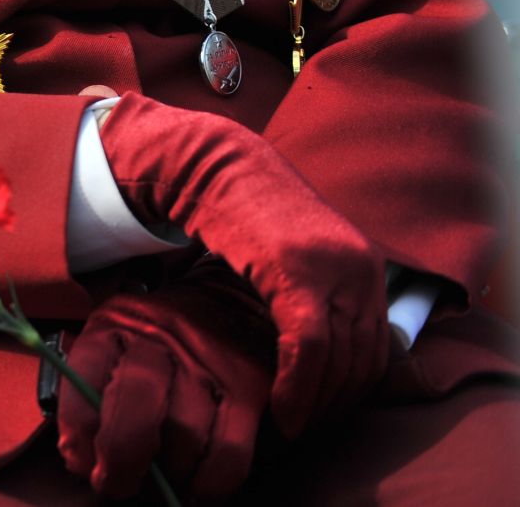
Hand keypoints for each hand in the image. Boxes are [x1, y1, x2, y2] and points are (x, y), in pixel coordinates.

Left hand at [59, 267, 274, 499]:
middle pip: (135, 404)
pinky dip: (209, 483)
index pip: (84, 377)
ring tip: (158, 482)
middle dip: (121, 457)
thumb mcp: (111, 342)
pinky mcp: (249, 388)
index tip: (81, 461)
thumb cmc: (155, 341)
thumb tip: (79, 459)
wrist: (225, 302)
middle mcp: (160, 340)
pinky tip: (193, 487)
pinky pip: (230, 453)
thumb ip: (89, 390)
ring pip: (184, 434)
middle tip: (116, 485)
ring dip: (168, 474)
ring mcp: (207, 363)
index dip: (78, 429)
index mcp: (114, 325)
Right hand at [99, 94, 387, 436]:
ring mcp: (330, 266)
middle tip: (304, 428)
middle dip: (334, 405)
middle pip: (361, 360)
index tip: (322, 416)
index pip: (377, 351)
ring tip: (289, 422)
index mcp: (366, 267)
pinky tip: (280, 405)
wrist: (216, 164)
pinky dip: (296, 384)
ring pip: (336, 359)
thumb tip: (326, 355)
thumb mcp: (298, 255)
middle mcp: (360, 268)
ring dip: (314, 402)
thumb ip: (320, 296)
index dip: (352, 394)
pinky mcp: (294, 268)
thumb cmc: (247, 213)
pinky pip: (306, 344)